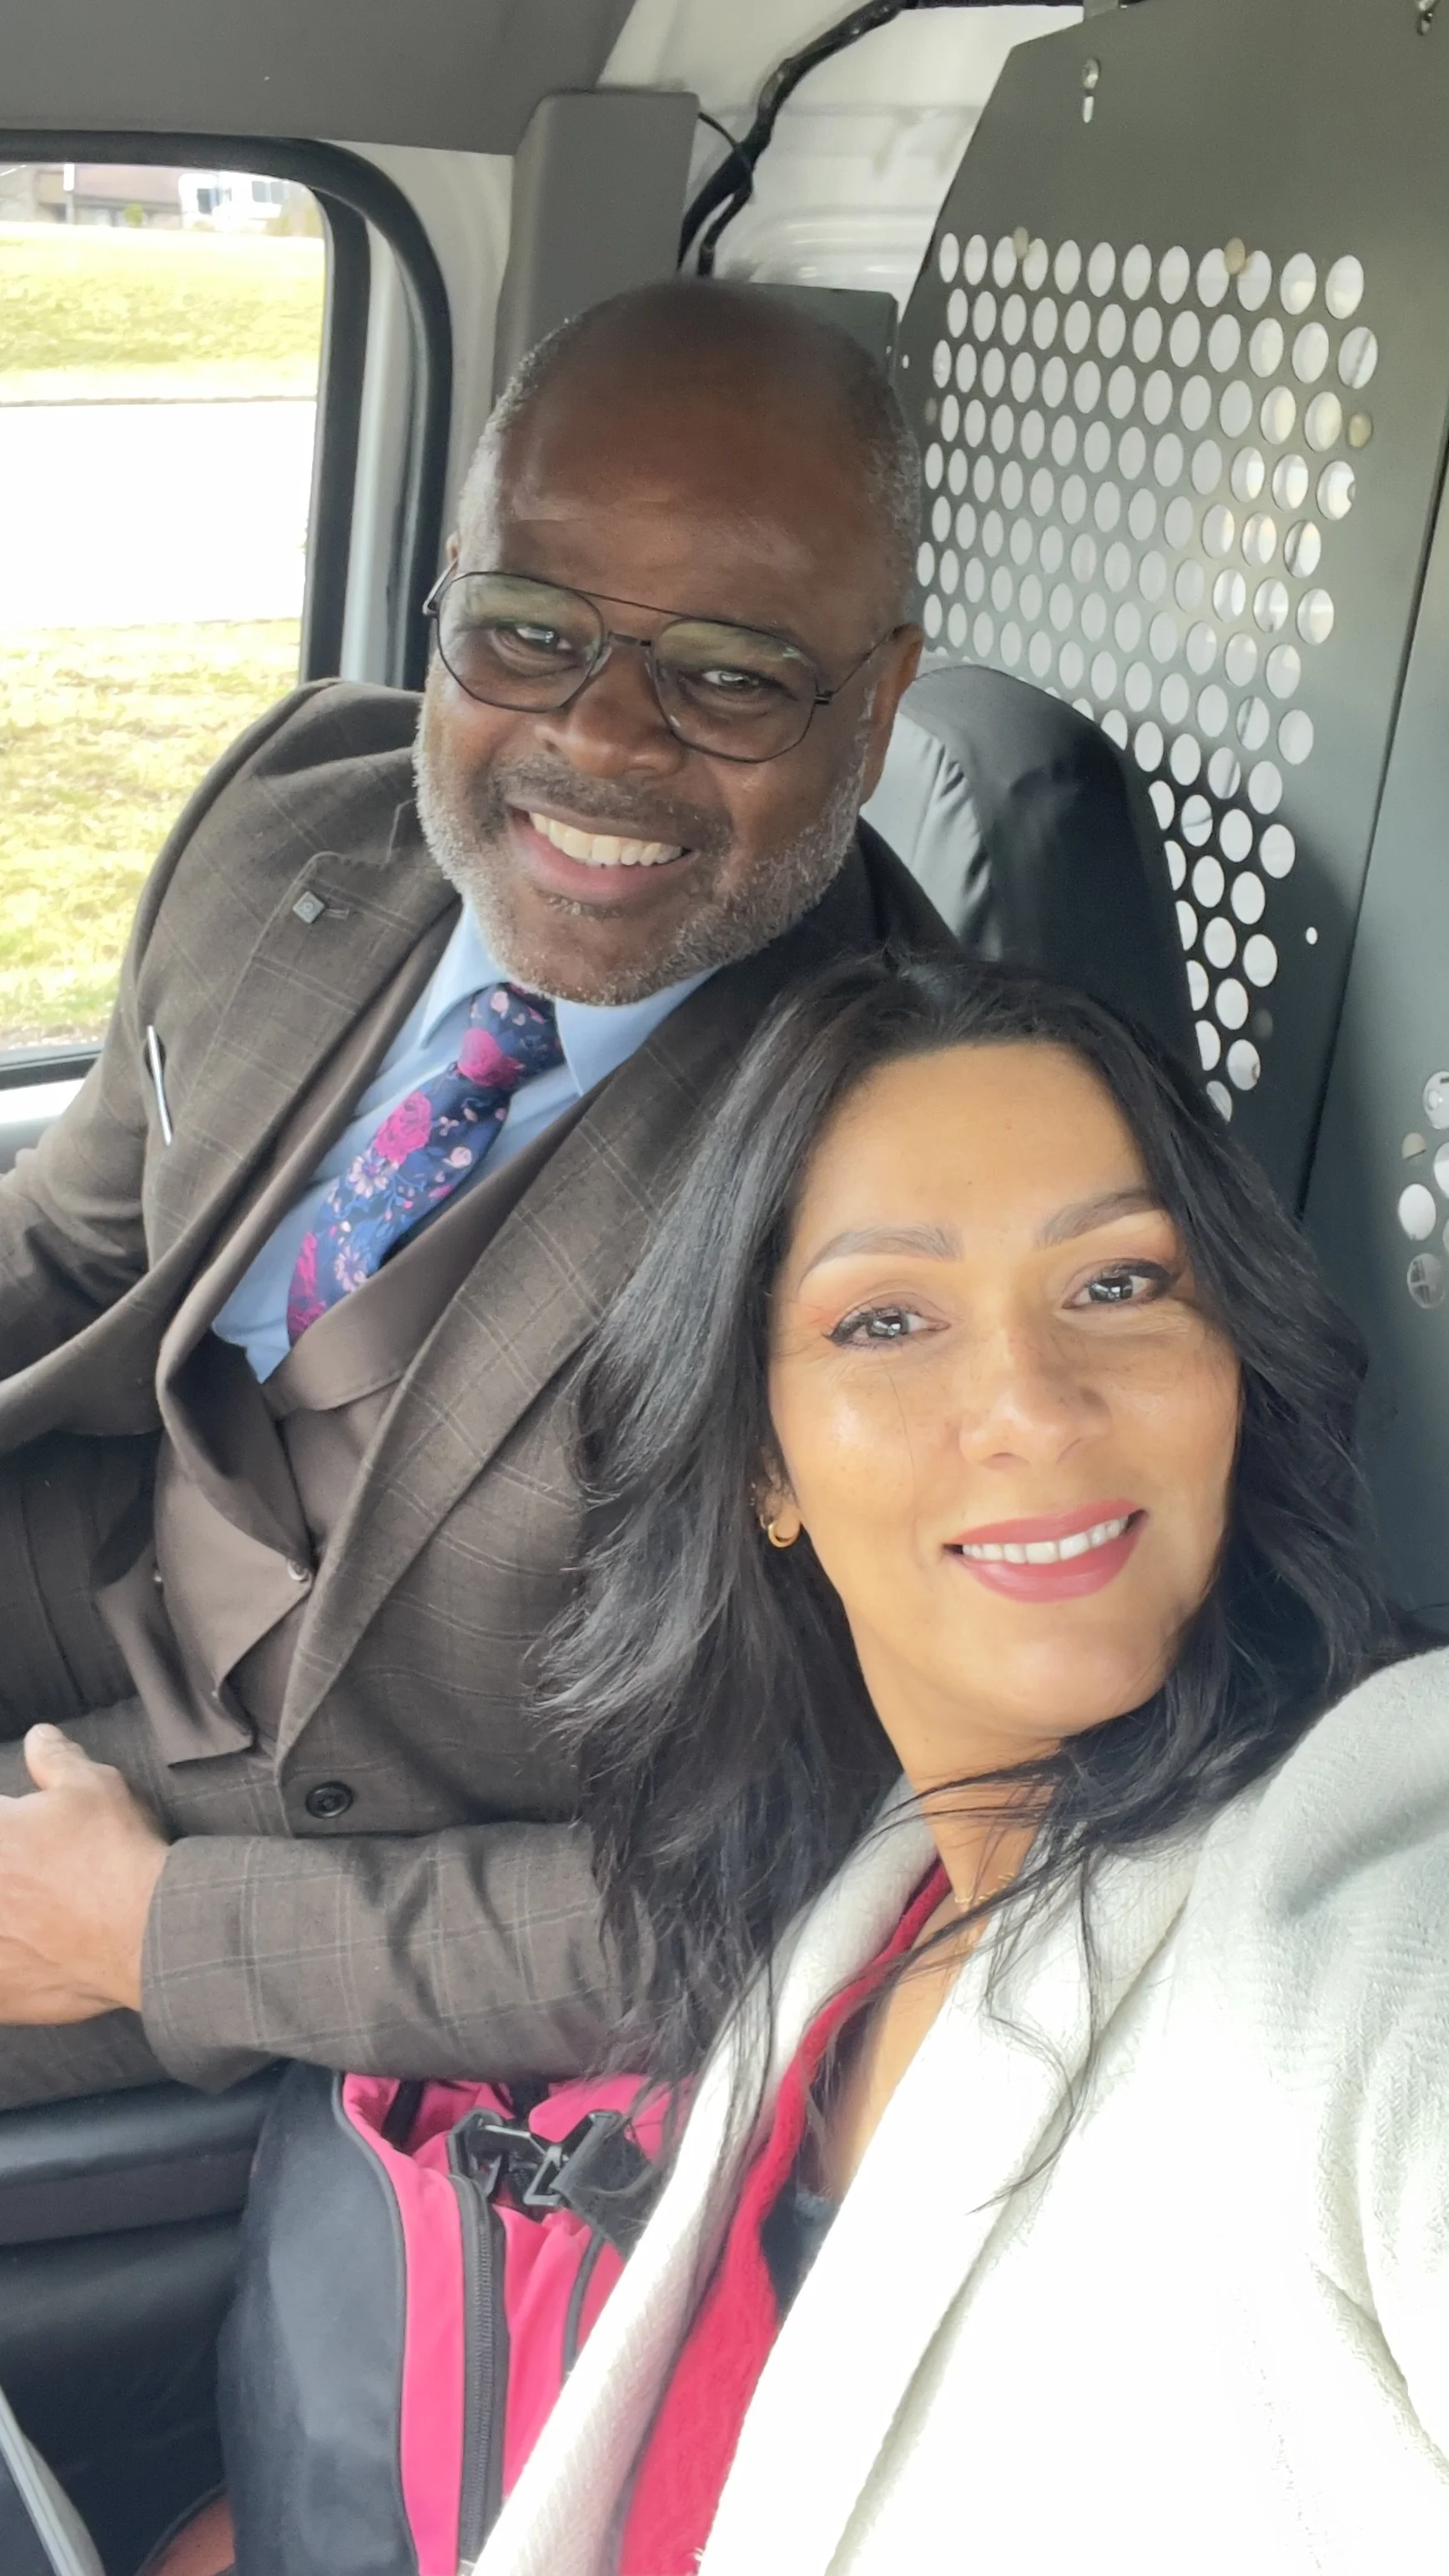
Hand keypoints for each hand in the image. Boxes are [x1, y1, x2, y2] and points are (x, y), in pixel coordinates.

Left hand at [0, 1727, 169, 2021]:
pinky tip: (33, 1956)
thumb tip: (39, 1737)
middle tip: (35, 1877)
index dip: (11, 1830)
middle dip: (10, 1872)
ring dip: (11, 1919)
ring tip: (33, 1916)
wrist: (147, 1931)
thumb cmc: (115, 1854)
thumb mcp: (94, 1787)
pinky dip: (13, 1966)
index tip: (22, 1840)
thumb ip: (55, 1759)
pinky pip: (0, 1984)